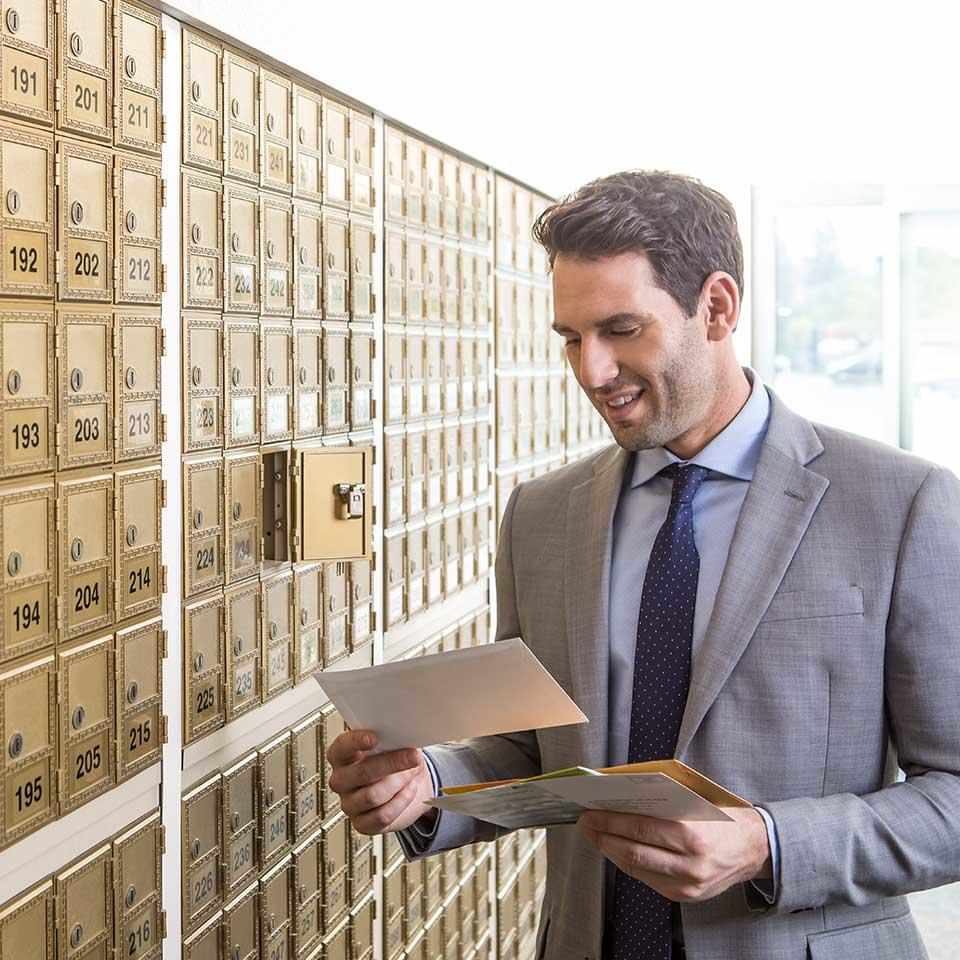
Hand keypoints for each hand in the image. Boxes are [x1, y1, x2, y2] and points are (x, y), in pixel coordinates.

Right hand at [326, 729, 435, 835]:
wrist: (409, 785)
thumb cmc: (394, 761)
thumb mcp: (392, 744)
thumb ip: (391, 739)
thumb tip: (404, 735)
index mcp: (341, 757)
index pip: (342, 747)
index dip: (356, 742)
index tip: (375, 737)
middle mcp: (341, 781)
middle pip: (362, 772)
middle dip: (391, 763)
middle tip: (413, 756)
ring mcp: (349, 804)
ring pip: (373, 796)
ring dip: (399, 783)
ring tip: (411, 774)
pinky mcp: (362, 824)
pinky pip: (382, 815)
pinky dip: (401, 801)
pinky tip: (410, 790)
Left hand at [577, 806, 771, 902]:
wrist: (755, 849)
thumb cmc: (723, 818)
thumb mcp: (696, 802)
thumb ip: (663, 802)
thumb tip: (621, 795)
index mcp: (692, 835)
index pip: (640, 828)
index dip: (610, 821)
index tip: (590, 812)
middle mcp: (690, 864)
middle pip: (633, 851)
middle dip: (603, 836)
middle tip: (584, 823)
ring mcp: (687, 885)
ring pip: (636, 867)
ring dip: (610, 851)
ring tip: (595, 835)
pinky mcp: (685, 896)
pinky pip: (647, 878)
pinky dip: (627, 862)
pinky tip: (615, 849)